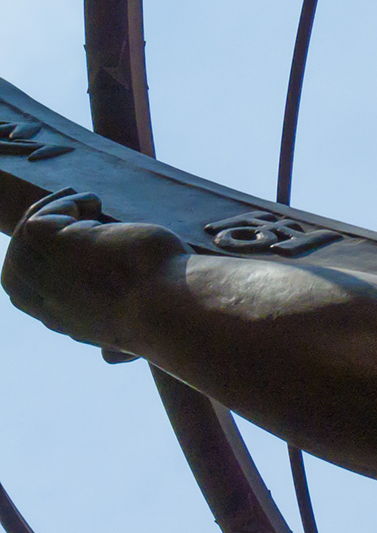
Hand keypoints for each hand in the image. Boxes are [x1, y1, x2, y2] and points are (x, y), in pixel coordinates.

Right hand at [2, 189, 189, 349]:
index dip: (36, 268)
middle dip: (33, 238)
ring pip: (26, 237)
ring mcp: (47, 274)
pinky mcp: (54, 243)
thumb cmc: (168, 317)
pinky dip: (66, 204)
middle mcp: (48, 303)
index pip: (26, 298)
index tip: (68, 242)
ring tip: (87, 203)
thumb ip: (118, 345)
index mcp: (65, 322)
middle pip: (16, 268)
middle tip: (67, 214)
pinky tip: (95, 203)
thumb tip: (110, 358)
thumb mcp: (134, 332)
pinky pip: (40, 217)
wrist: (175, 307)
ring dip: (52, 212)